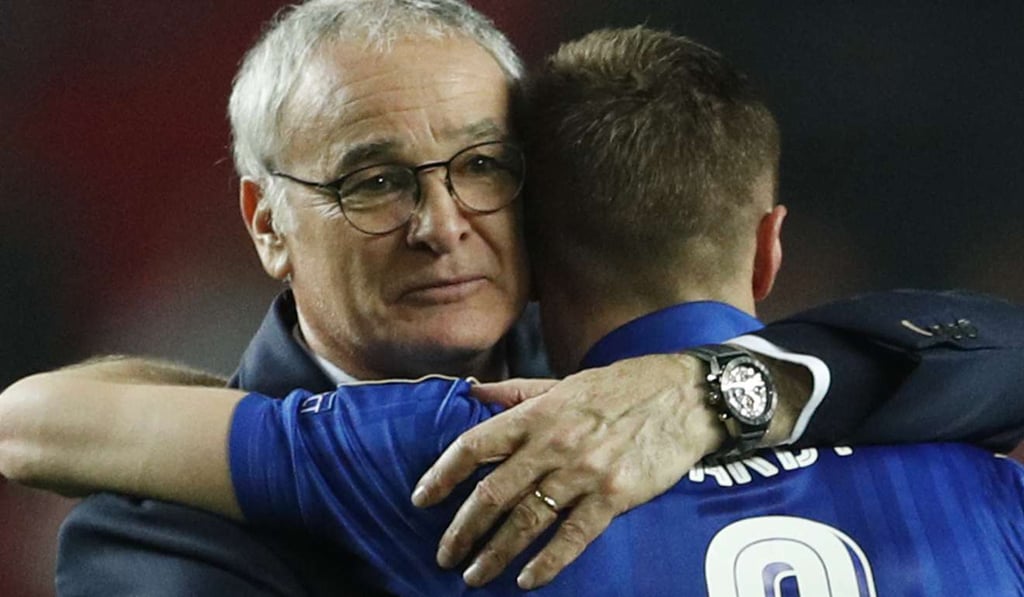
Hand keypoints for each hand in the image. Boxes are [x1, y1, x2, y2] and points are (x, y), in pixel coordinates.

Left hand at [411, 354, 726, 588]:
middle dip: (463, 530)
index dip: (442, 475)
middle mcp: (553, 444)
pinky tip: (527, 580)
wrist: (683, 396)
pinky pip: (573, 537)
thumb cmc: (621, 387)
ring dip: (495, 553)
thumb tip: (472, 390)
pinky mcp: (614, 496)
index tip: (422, 499)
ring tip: (474, 575)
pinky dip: (547, 562)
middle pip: (493, 494)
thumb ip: (516, 392)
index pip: (474, 446)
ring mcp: (584, 472)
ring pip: (527, 521)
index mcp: (537, 414)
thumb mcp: (563, 381)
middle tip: (444, 555)